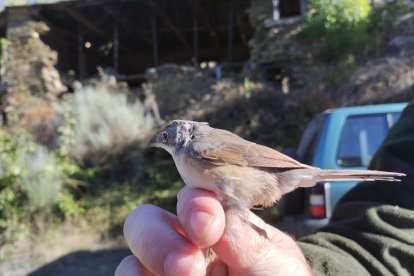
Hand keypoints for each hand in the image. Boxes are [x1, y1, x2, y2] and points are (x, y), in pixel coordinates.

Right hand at [115, 186, 310, 274]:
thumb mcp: (273, 259)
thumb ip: (242, 235)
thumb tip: (208, 210)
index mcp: (214, 227)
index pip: (187, 200)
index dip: (191, 206)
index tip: (209, 226)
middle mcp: (185, 247)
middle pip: (145, 222)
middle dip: (158, 239)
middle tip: (188, 264)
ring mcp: (167, 273)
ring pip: (132, 262)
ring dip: (151, 262)